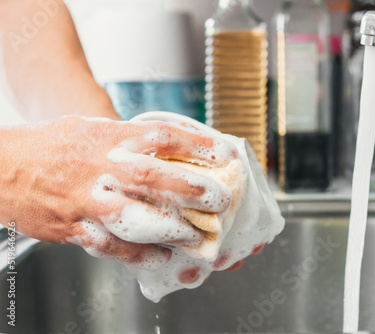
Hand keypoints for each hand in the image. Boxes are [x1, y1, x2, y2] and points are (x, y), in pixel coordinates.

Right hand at [0, 116, 236, 267]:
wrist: (4, 167)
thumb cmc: (54, 145)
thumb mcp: (94, 129)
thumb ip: (130, 138)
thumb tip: (173, 148)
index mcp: (108, 138)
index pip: (161, 137)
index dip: (197, 146)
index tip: (224, 154)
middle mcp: (100, 168)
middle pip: (154, 178)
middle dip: (192, 190)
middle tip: (220, 199)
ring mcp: (87, 200)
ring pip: (135, 217)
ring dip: (171, 229)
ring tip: (196, 235)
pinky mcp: (74, 227)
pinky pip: (110, 245)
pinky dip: (138, 254)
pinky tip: (160, 255)